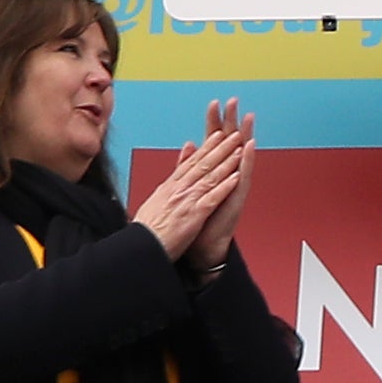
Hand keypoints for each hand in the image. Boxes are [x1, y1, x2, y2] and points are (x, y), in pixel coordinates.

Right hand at [132, 123, 244, 263]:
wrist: (142, 248)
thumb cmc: (148, 231)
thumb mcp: (154, 203)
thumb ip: (166, 188)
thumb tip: (171, 177)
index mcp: (169, 187)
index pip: (191, 163)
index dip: (206, 148)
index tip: (217, 136)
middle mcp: (178, 190)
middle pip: (202, 164)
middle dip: (220, 148)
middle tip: (233, 134)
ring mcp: (186, 201)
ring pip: (209, 176)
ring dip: (226, 161)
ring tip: (239, 148)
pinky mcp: (193, 215)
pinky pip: (212, 197)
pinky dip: (225, 186)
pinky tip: (236, 176)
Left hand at [185, 99, 255, 272]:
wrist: (203, 244)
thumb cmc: (199, 217)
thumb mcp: (190, 185)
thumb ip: (189, 164)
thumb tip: (189, 144)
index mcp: (213, 170)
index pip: (213, 140)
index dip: (214, 121)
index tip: (214, 103)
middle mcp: (227, 174)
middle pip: (229, 141)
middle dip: (232, 120)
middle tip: (235, 101)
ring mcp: (234, 183)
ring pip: (241, 154)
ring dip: (245, 135)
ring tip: (248, 117)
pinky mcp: (238, 195)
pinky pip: (244, 174)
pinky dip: (247, 160)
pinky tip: (250, 146)